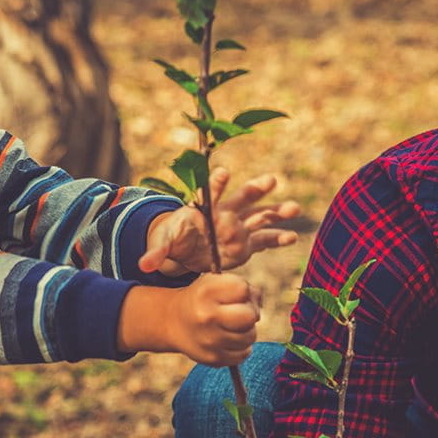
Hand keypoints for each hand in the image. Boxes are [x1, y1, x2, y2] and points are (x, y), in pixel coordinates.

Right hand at [117, 274, 259, 365]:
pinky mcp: (214, 359)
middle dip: (249, 313)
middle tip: (239, 313)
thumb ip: (242, 287)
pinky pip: (244, 354)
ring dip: (246, 331)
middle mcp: (206, 316)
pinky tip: (228, 339)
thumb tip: (258, 303)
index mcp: (206, 292)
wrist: (172, 323)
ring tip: (231, 326)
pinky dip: (240, 347)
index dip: (244, 292)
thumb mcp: (215, 283)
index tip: (233, 295)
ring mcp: (210, 340)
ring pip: (250, 336)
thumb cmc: (202, 299)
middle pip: (250, 316)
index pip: (243, 289)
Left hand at [140, 170, 300, 275]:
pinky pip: (264, 240)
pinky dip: (277, 238)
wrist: (185, 251)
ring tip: (293, 208)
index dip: (216, 183)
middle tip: (271, 180)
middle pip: (242, 198)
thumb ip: (156, 254)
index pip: (209, 192)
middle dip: (256, 189)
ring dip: (276, 212)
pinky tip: (292, 236)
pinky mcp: (245, 245)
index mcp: (204, 209)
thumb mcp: (163, 246)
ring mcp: (238, 229)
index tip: (224, 172)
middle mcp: (225, 214)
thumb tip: (144, 265)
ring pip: (259, 217)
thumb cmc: (174, 240)